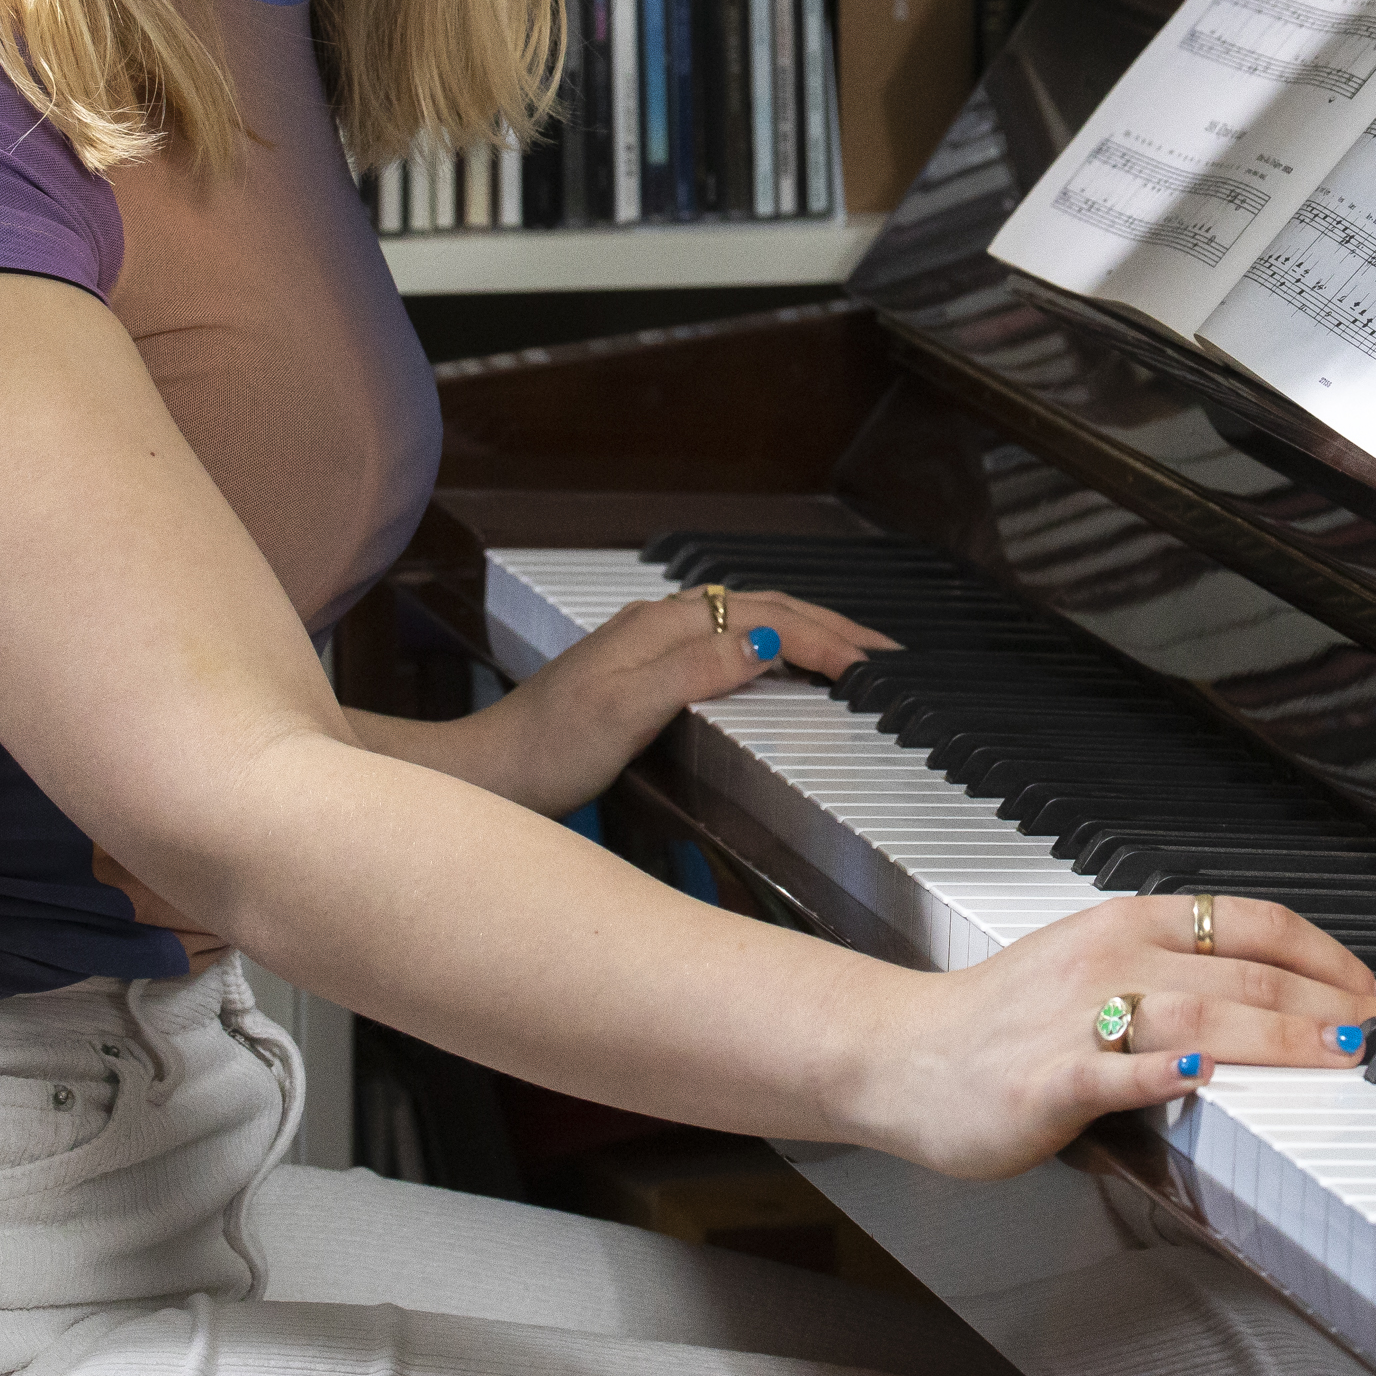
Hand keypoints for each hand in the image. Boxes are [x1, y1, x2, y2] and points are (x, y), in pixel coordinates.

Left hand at [480, 585, 898, 814]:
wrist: (490, 771)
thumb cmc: (548, 750)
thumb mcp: (624, 710)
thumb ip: (694, 671)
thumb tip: (766, 641)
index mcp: (659, 625)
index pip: (761, 616)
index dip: (821, 636)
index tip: (870, 664)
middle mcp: (657, 622)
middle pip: (759, 605)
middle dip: (827, 623)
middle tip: (884, 652)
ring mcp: (649, 642)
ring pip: (744, 617)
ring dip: (801, 627)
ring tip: (849, 649)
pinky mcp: (644, 667)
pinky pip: (725, 639)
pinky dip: (769, 642)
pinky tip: (779, 659)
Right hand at [850, 893, 1375, 1181]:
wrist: (905, 1054)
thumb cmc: (1006, 1019)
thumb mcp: (1097, 965)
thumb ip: (1177, 971)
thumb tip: (1278, 994)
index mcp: (1131, 923)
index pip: (1254, 923)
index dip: (1330, 955)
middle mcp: (1112, 956)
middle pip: (1245, 973)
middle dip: (1333, 1004)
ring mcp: (1079, 1016)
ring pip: (1200, 1014)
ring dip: (1282, 1035)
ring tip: (1342, 1053)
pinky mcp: (1047, 1078)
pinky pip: (1114, 1068)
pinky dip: (1164, 1070)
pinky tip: (1203, 1075)